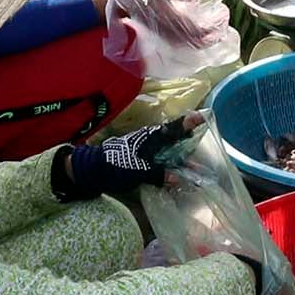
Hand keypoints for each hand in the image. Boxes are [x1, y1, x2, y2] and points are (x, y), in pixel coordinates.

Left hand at [51, 112, 203, 201]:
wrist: (90, 172)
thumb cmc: (113, 166)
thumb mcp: (136, 170)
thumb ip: (157, 173)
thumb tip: (178, 178)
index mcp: (149, 138)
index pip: (173, 128)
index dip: (187, 123)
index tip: (202, 117)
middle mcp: (149, 142)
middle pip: (173, 139)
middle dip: (188, 141)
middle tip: (204, 143)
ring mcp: (145, 152)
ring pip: (168, 152)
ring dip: (181, 159)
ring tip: (196, 168)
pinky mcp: (141, 162)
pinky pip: (161, 162)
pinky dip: (170, 168)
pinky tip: (177, 177)